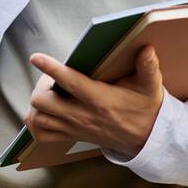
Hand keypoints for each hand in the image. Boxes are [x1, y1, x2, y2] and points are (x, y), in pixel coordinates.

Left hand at [23, 46, 163, 157]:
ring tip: (46, 92)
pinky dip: (36, 123)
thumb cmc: (145, 108)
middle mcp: (83, 115)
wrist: (145, 138)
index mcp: (100, 100)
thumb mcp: (151, 86)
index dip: (51, 69)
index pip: (70, 83)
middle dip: (40, 86)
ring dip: (36, 103)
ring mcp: (75, 128)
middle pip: (44, 102)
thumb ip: (148, 67)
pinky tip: (43, 111)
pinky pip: (42, 135)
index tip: (37, 58)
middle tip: (50, 78)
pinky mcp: (72, 136)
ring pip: (38, 119)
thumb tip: (146, 49)